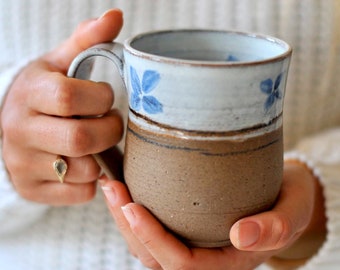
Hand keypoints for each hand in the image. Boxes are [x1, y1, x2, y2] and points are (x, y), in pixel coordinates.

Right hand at [0, 9, 123, 204]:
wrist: (12, 127)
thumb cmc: (44, 93)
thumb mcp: (60, 63)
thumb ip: (88, 41)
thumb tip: (116, 16)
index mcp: (28, 93)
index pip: (71, 98)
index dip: (101, 99)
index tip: (105, 98)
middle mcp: (18, 130)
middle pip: (81, 139)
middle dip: (110, 131)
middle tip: (111, 122)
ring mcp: (22, 164)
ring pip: (84, 170)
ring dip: (101, 156)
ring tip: (97, 141)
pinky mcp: (32, 189)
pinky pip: (80, 192)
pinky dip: (92, 179)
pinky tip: (85, 162)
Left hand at [100, 161, 324, 269]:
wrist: (287, 194)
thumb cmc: (290, 202)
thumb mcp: (292, 212)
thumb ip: (274, 227)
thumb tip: (243, 236)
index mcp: (228, 262)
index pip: (183, 263)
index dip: (154, 239)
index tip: (132, 207)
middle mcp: (206, 258)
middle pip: (156, 257)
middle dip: (128, 227)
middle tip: (112, 188)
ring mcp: (195, 244)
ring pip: (149, 246)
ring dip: (124, 219)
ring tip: (111, 185)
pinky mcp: (188, 228)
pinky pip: (156, 229)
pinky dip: (136, 210)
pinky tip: (126, 185)